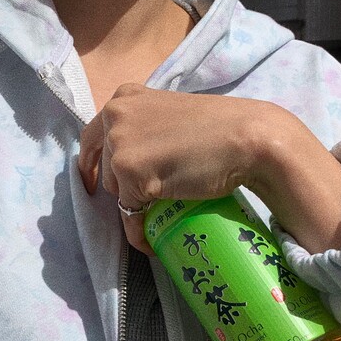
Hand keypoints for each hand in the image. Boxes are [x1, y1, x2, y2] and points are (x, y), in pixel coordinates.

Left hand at [77, 84, 340, 255]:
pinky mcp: (132, 176)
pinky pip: (128, 216)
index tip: (92, 181)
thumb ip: (145, 127)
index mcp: (123, 97)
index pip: (93, 136)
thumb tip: (130, 157)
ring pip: (114, 191)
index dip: (92, 163)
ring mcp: (120, 145)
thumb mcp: (169, 115)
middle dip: (121, 186)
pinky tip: (151, 242)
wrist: (248, 139)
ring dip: (133, 204)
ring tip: (160, 210)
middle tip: (148, 198)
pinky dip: (138, 233)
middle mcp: (115, 117)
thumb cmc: (219, 128)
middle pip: (104, 166)